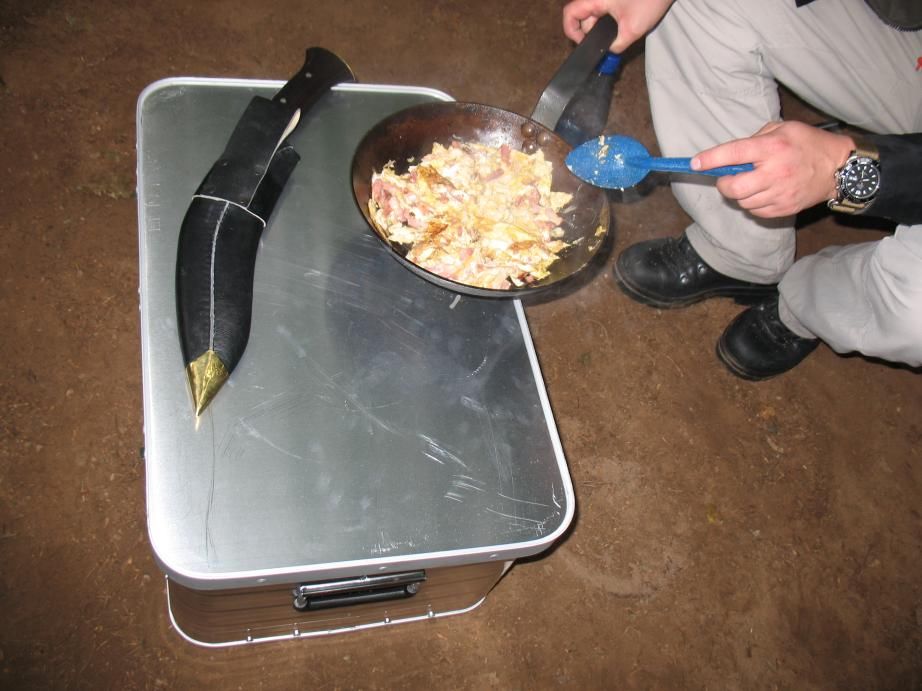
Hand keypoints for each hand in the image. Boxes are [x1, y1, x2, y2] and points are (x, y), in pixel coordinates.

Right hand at [562, 0, 674, 53]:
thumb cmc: (650, 0)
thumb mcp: (632, 30)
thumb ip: (616, 45)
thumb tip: (608, 54)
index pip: (570, 15)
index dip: (572, 32)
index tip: (584, 44)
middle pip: (583, 17)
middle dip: (593, 34)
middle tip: (607, 46)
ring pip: (595, 16)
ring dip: (603, 29)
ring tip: (620, 35)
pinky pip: (605, 11)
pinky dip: (609, 22)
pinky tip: (622, 28)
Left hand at [691, 121, 855, 218]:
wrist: (839, 168)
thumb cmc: (808, 144)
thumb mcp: (784, 128)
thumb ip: (755, 139)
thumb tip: (731, 155)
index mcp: (772, 147)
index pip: (733, 153)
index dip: (710, 159)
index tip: (695, 163)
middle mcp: (774, 172)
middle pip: (733, 188)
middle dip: (725, 184)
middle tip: (729, 177)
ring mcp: (779, 193)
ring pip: (742, 202)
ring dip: (740, 194)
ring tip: (753, 182)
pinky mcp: (784, 208)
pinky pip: (755, 211)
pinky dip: (753, 204)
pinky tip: (764, 192)